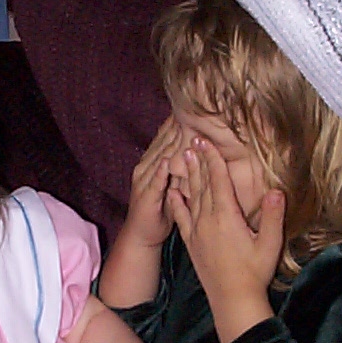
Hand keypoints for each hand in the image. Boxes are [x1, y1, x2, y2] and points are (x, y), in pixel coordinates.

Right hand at [121, 116, 182, 249]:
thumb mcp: (174, 183)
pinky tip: (168, 161)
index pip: (166, 136)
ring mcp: (144, 180)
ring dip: (170, 143)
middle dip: (176, 126)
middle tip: (191, 110)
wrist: (142, 235)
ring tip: (181, 126)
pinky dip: (162, 170)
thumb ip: (182, 167)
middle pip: (162, 141)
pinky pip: (155, 181)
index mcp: (153, 162)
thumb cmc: (160, 209)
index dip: (178, 122)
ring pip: (159, 156)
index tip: (193, 108)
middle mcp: (146, 167)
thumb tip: (199, 150)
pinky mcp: (146, 195)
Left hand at [168, 137, 283, 342]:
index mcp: (227, 218)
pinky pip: (182, 218)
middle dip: (197, 162)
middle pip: (202, 184)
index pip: (218, 182)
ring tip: (181, 157)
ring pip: (191, 197)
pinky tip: (173, 191)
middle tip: (190, 141)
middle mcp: (208, 221)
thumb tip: (276, 190)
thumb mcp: (270, 244)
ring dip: (187, 176)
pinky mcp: (192, 243)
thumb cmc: (255, 272)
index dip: (212, 160)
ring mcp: (197, 232)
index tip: (206, 142)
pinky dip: (177, 202)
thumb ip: (272, 216)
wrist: (232, 300)